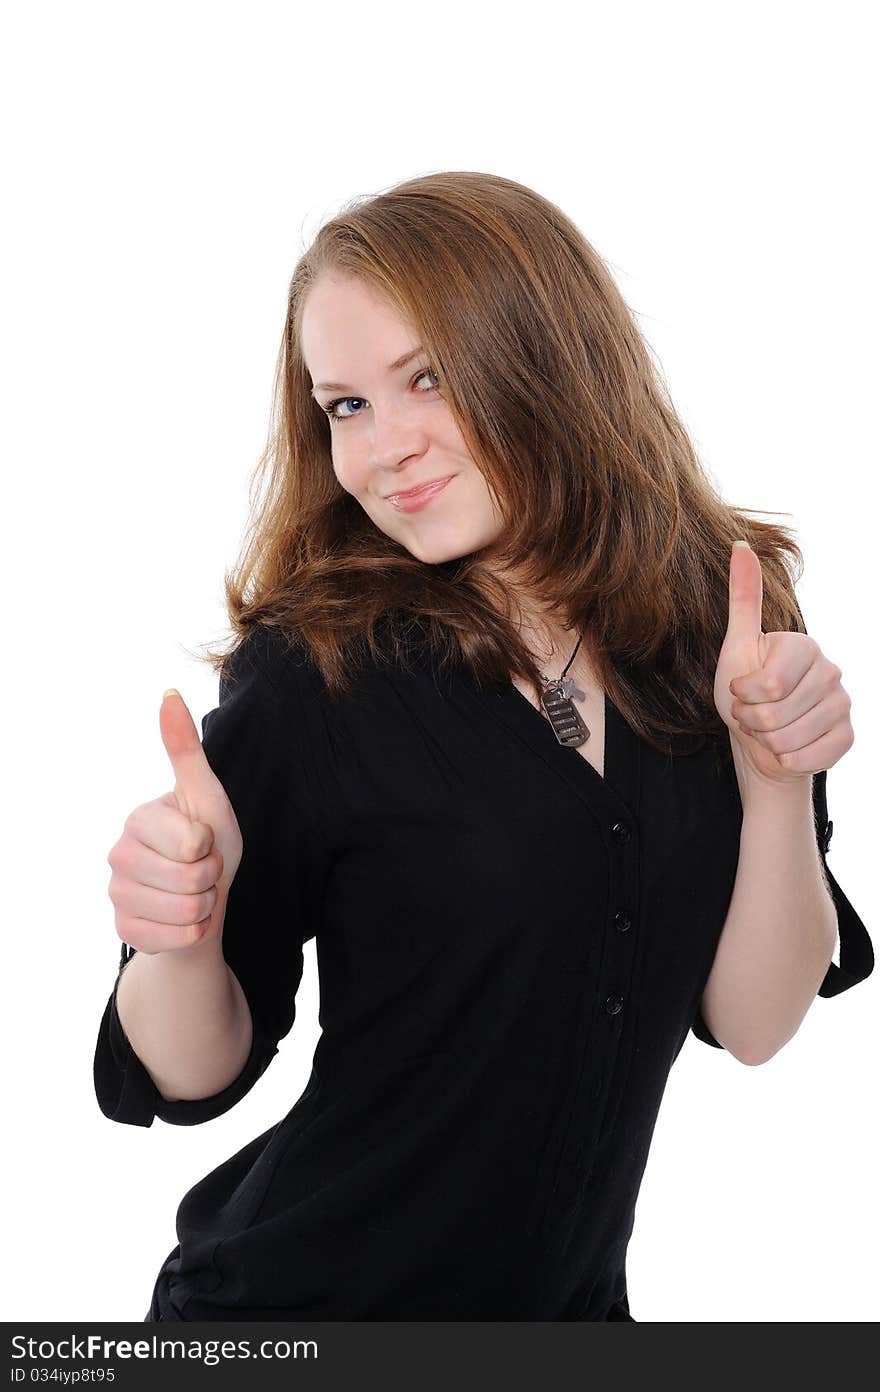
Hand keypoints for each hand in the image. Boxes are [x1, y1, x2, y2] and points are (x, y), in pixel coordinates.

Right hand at [106, 689, 243, 953]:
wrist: (202, 901)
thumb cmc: (209, 844)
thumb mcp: (207, 796)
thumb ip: (186, 750)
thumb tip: (169, 693)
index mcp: (138, 818)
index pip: (192, 842)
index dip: (211, 846)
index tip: (204, 841)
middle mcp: (117, 855)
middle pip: (190, 878)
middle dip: (211, 878)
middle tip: (203, 871)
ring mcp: (116, 894)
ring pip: (184, 911)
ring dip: (204, 906)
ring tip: (195, 893)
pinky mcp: (123, 930)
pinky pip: (173, 939)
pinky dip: (192, 934)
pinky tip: (183, 920)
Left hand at [713, 541, 852, 786]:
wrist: (760, 743)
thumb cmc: (744, 696)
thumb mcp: (736, 646)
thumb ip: (743, 598)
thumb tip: (740, 545)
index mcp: (803, 646)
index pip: (768, 683)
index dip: (744, 696)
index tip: (742, 692)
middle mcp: (830, 670)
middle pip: (774, 714)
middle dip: (751, 722)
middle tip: (754, 716)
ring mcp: (843, 704)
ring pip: (788, 740)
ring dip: (767, 743)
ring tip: (768, 732)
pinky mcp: (847, 736)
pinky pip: (808, 758)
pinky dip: (787, 761)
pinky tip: (787, 750)